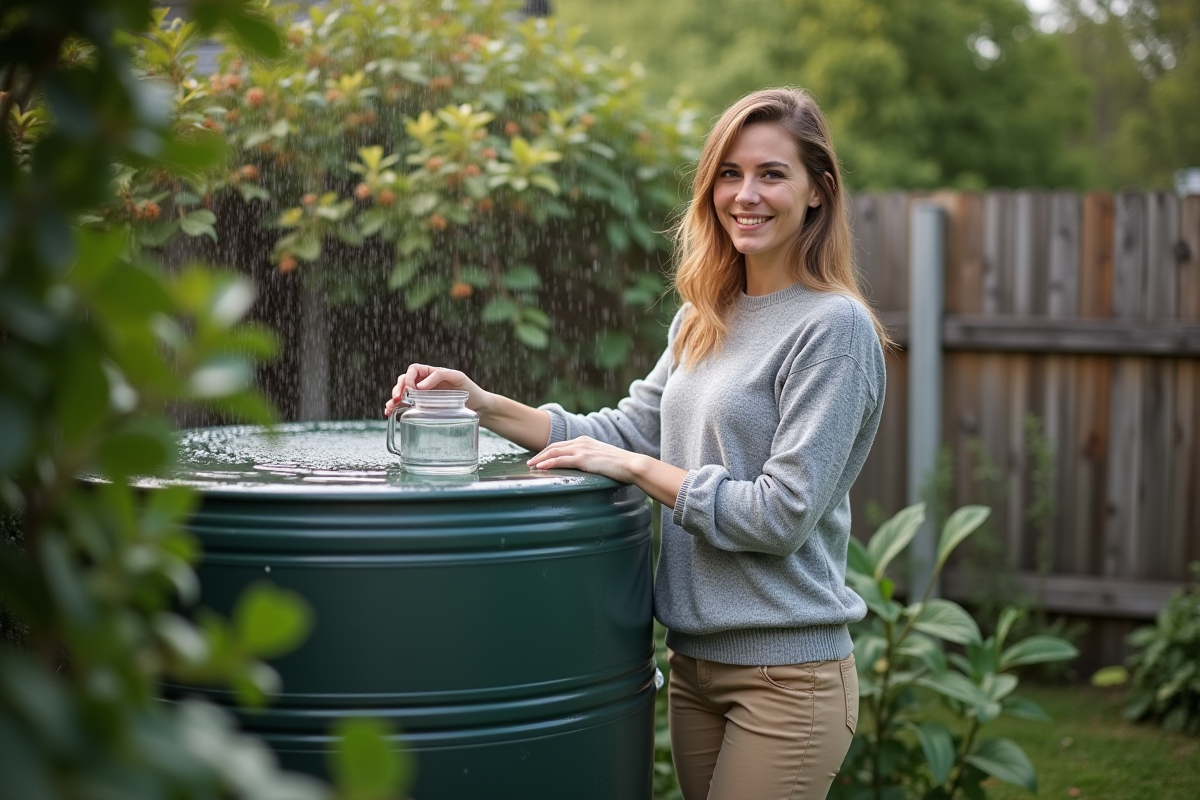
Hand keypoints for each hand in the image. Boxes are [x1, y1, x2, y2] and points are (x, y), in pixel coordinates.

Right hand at [383, 363, 488, 416]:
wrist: (480, 407)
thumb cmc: (470, 390)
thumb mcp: (458, 378)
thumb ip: (440, 376)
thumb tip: (420, 385)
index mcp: (432, 374)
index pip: (414, 370)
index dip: (409, 378)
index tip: (411, 389)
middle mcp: (425, 384)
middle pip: (404, 381)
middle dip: (397, 388)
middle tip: (397, 398)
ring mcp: (423, 396)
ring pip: (402, 394)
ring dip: (393, 400)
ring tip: (390, 408)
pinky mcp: (424, 408)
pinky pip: (407, 406)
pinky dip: (397, 409)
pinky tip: (392, 414)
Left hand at [526, 436, 643, 483]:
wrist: (631, 464)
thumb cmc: (621, 465)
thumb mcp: (602, 459)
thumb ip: (592, 460)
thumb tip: (587, 469)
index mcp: (585, 441)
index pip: (562, 445)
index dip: (548, 451)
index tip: (539, 458)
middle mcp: (581, 442)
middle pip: (554, 446)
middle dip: (540, 454)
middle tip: (530, 462)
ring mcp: (582, 449)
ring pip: (554, 452)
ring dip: (540, 458)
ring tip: (530, 466)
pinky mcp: (583, 459)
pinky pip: (561, 460)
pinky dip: (548, 463)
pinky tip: (540, 467)